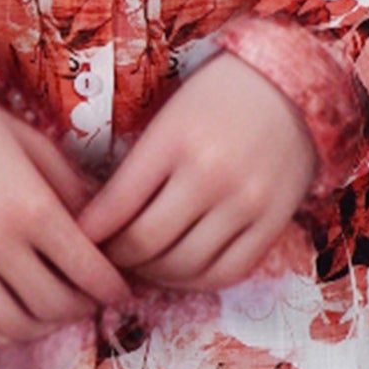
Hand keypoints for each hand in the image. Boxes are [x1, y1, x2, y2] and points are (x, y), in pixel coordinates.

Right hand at [0, 92, 138, 345]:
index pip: (88, 271)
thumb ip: (73, 191)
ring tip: (48, 311)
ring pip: (12, 325)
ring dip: (41, 326)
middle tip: (86, 299)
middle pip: (54, 305)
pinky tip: (6, 319)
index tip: (120, 291)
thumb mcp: (36, 146)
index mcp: (31, 206)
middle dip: (81, 308)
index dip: (112, 289)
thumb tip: (109, 231)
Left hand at [73, 51, 318, 291]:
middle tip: (105, 258)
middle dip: (115, 259)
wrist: (292, 87)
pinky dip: (196, 281)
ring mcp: (246, 203)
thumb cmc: (218, 97)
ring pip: (184, 267)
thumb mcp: (168, 118)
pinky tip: (180, 271)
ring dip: (153, 275)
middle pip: (145, 244)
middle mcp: (211, 174)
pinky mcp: (274, 223)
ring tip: (140, 266)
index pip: (115, 207)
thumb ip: (137, 168)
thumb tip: (97, 222)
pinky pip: (227, 272)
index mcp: (174, 140)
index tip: (77, 238)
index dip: (88, 233)